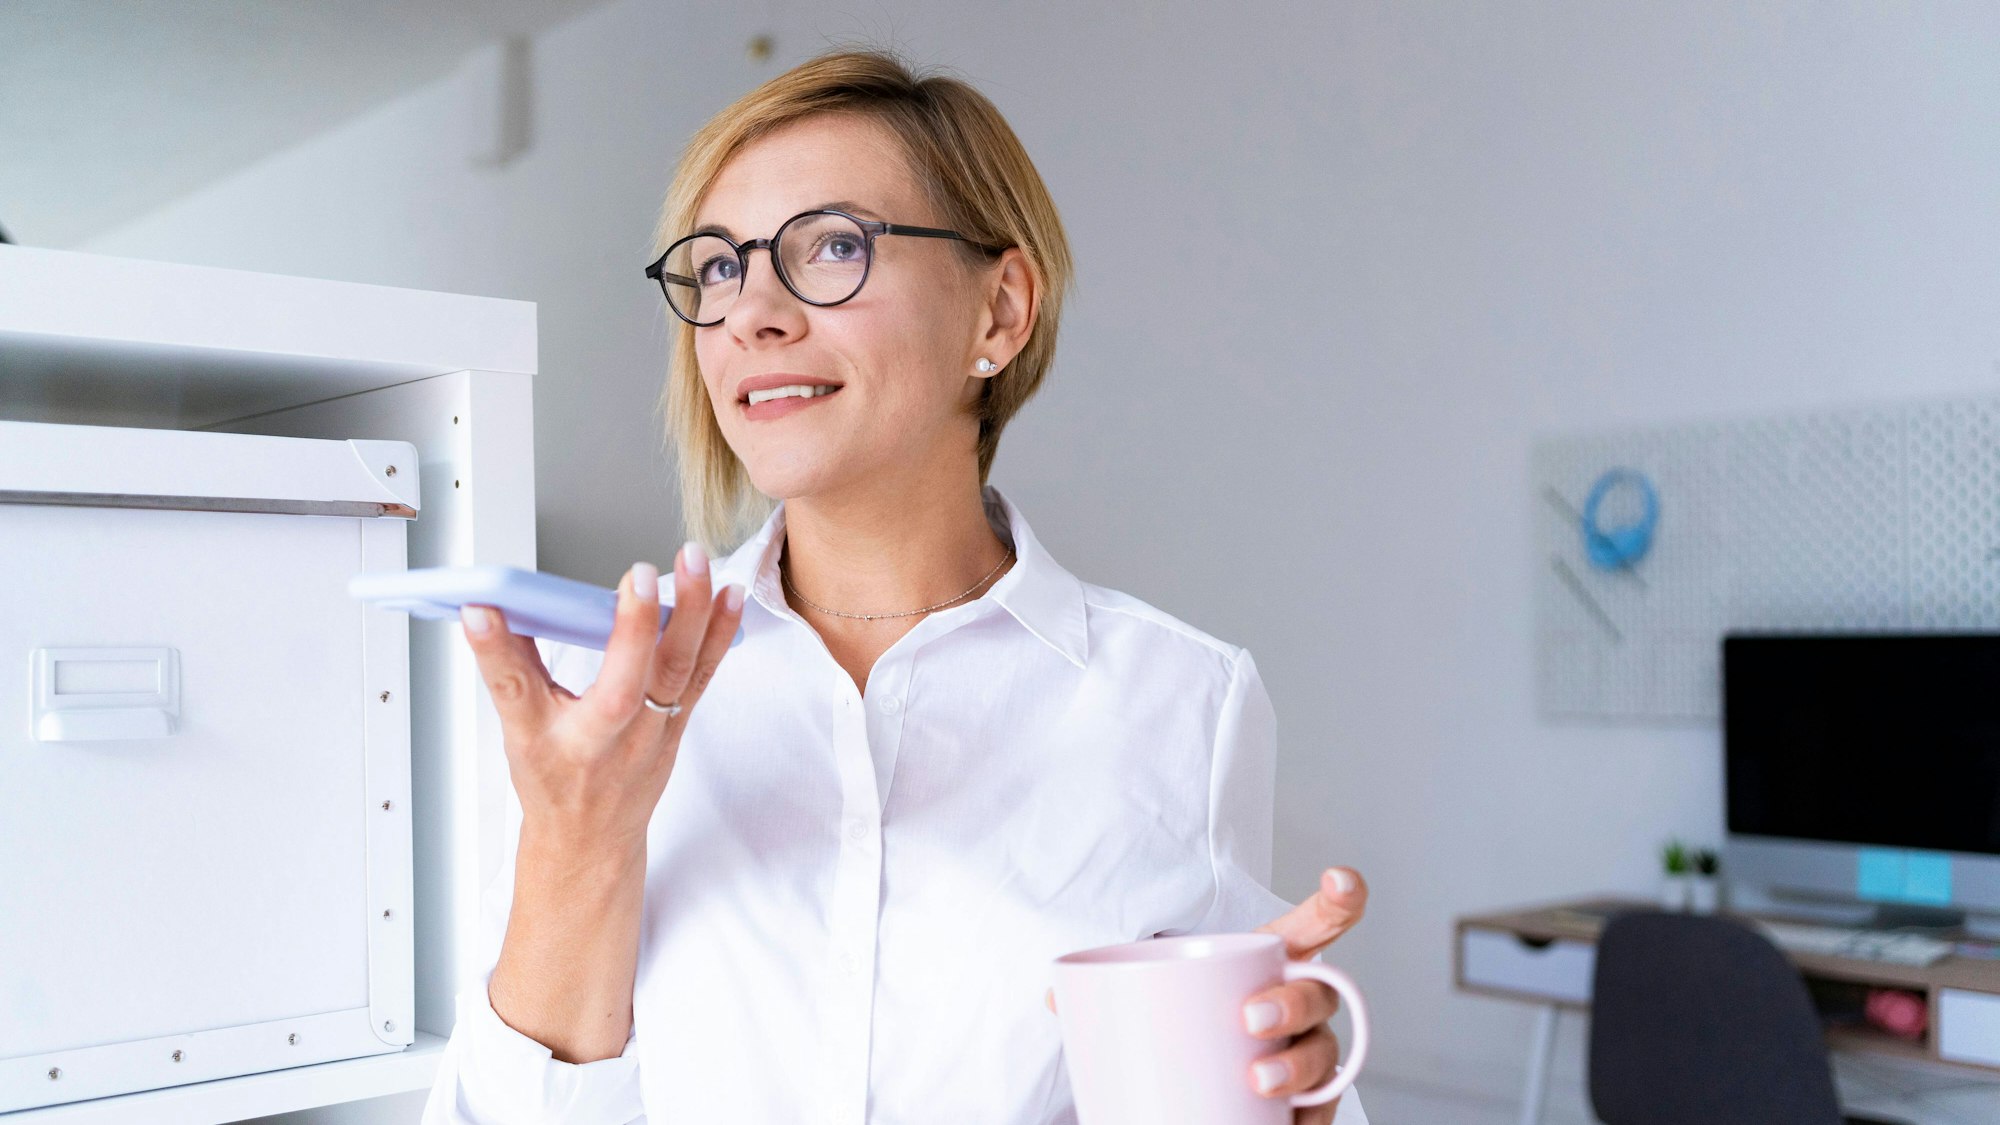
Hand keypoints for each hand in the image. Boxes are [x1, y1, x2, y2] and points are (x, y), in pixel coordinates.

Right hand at [459, 545, 745, 851]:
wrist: (592, 839)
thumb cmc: (554, 783)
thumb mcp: (517, 732)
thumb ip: (506, 669)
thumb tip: (484, 610)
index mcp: (550, 743)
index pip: (520, 692)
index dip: (500, 650)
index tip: (485, 606)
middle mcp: (604, 742)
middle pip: (622, 684)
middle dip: (633, 626)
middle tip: (637, 572)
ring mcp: (650, 734)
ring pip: (674, 673)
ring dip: (691, 615)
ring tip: (695, 563)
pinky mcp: (678, 722)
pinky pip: (701, 674)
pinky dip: (718, 633)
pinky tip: (730, 595)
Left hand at [1040, 866, 1368, 1123]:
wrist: (1186, 1093)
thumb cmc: (1181, 1028)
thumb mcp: (1149, 1000)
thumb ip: (1109, 990)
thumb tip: (1054, 999)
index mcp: (1265, 964)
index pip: (1315, 927)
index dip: (1337, 901)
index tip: (1341, 878)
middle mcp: (1301, 1006)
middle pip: (1319, 993)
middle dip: (1293, 1001)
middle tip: (1250, 1017)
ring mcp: (1310, 1054)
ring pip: (1325, 1053)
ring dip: (1297, 1065)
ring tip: (1258, 1079)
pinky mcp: (1309, 1105)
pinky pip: (1323, 1110)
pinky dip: (1309, 1119)